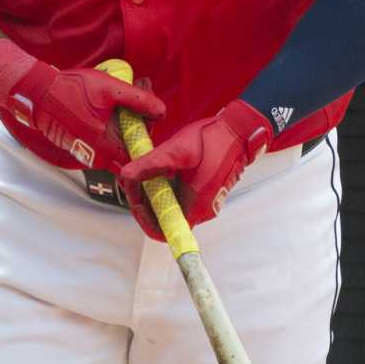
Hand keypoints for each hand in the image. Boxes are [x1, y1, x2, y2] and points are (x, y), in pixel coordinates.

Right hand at [0, 42, 164, 168]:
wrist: (37, 93)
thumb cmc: (72, 90)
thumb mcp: (111, 90)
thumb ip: (139, 100)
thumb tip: (162, 112)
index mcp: (106, 149)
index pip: (138, 154)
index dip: (146, 135)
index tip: (148, 115)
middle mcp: (97, 157)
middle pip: (128, 145)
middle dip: (137, 120)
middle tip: (141, 89)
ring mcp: (87, 152)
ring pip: (116, 139)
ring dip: (125, 117)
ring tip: (127, 89)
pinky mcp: (80, 145)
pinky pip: (103, 137)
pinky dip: (111, 120)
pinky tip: (112, 98)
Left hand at [117, 100, 272, 239]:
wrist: (239, 131)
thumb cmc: (212, 140)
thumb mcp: (176, 151)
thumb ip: (149, 166)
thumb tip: (125, 178)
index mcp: (195, 206)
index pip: (163, 231)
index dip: (144, 219)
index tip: (137, 200)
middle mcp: (202, 210)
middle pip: (164, 219)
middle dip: (146, 201)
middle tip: (136, 180)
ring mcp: (205, 203)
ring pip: (172, 207)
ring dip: (156, 193)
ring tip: (149, 171)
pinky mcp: (206, 194)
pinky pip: (181, 198)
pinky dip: (167, 188)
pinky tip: (164, 169)